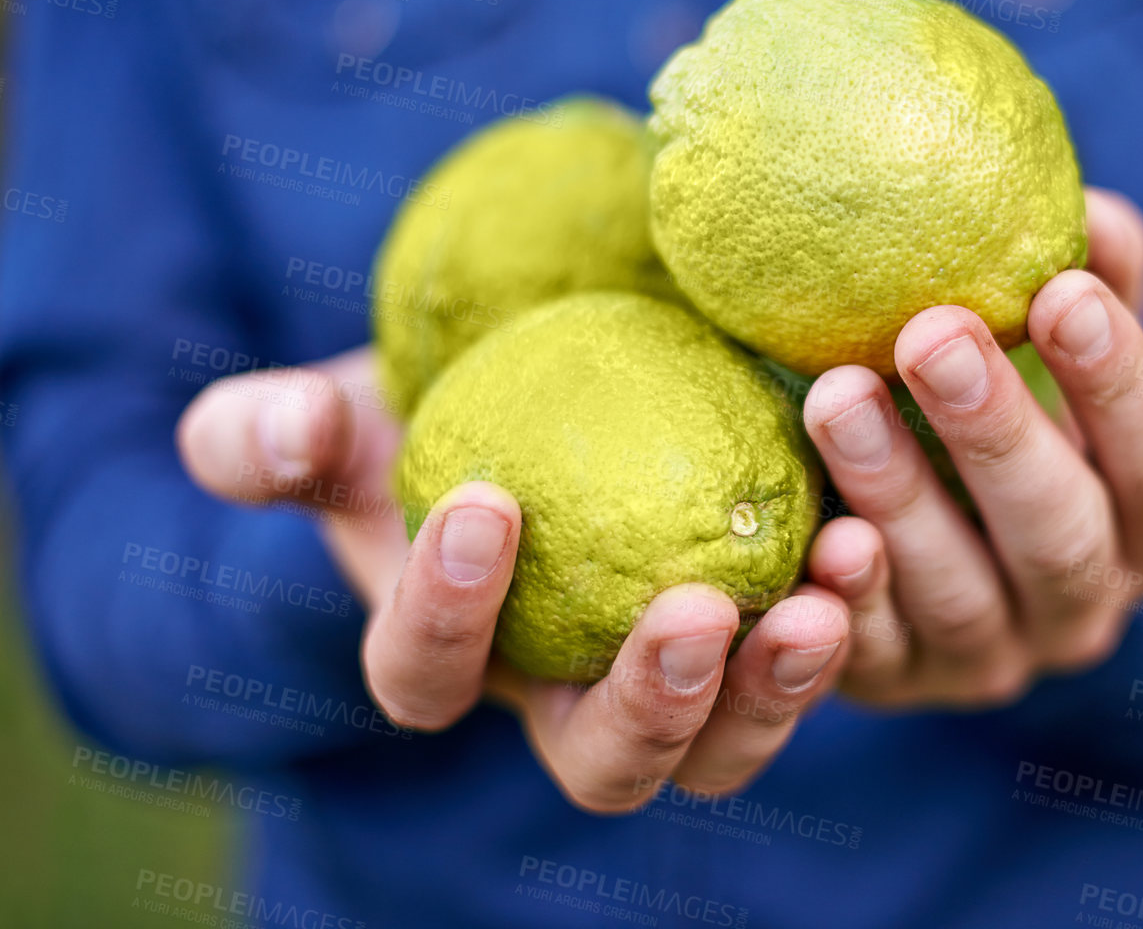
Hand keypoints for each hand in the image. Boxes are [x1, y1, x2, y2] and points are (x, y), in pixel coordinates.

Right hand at [176, 348, 849, 809]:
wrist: (539, 380)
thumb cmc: (428, 405)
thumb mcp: (346, 409)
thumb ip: (274, 433)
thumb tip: (272, 434)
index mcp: (447, 657)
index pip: (422, 676)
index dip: (443, 616)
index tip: (485, 502)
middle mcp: (564, 697)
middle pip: (605, 763)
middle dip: (652, 707)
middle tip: (697, 611)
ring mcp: (675, 680)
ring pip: (726, 745)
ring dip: (779, 687)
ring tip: (827, 595)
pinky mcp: (762, 631)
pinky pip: (812, 658)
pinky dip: (851, 613)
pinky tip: (869, 538)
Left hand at [800, 188, 1142, 706]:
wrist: (920, 528)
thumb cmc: (1008, 404)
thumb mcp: (1056, 348)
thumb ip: (1089, 279)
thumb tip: (1089, 213)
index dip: (1120, 383)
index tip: (1062, 291)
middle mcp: (1084, 608)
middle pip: (1061, 535)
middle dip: (997, 432)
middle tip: (931, 333)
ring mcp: (989, 658)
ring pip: (957, 594)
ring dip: (899, 495)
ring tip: (835, 395)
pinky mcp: (896, 684)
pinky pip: (868, 655)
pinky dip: (843, 598)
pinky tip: (814, 532)